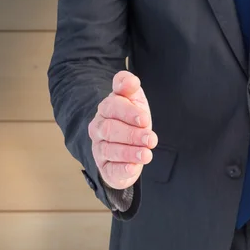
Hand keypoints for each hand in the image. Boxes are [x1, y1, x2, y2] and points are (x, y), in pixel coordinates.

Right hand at [88, 71, 157, 189]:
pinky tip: (133, 168)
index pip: (112, 107)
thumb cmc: (132, 119)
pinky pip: (111, 170)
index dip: (128, 113)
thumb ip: (129, 87)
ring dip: (129, 152)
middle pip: (110, 130)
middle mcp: (98, 129)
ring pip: (109, 150)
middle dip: (132, 135)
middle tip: (151, 139)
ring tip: (147, 154)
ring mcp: (100, 149)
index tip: (145, 120)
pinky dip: (122, 169)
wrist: (129, 145)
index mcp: (106, 109)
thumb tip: (131, 80)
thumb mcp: (134, 100)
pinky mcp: (106, 168)